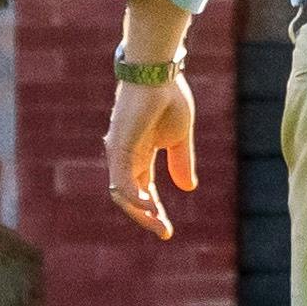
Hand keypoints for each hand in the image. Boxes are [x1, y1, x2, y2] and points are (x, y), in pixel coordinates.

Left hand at [105, 67, 196, 237]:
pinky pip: (122, 181)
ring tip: (159, 224)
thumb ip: (181, 161)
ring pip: (122, 194)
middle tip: (165, 232)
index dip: (154, 211)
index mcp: (139, 155)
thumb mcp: (180, 137)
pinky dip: (135, 196)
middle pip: (130, 197)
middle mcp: (125, 157)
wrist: (159, 73)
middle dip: (147, 217)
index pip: (143, 190)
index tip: (167, 231)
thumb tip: (187, 188)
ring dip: (140, 212)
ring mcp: (119, 153)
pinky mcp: (119, 147)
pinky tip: (151, 205)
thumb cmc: (169, 97)